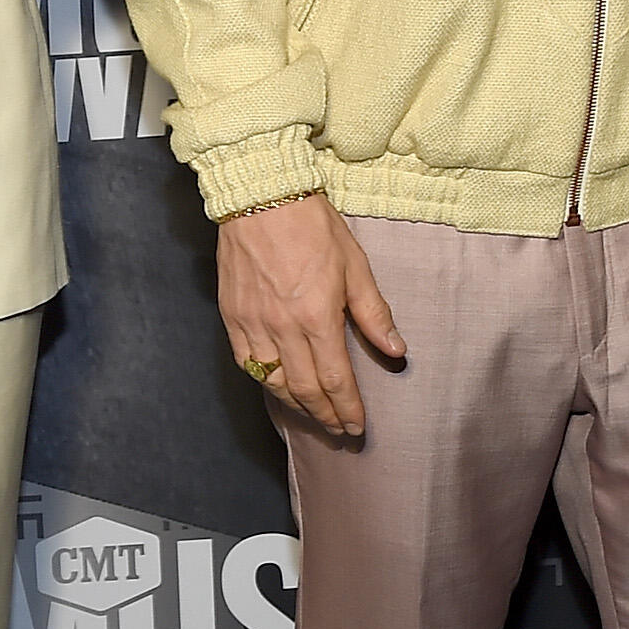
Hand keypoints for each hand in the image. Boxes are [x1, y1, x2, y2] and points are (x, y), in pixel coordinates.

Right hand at [216, 193, 404, 437]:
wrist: (262, 197)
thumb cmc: (313, 226)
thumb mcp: (355, 266)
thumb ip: (374, 314)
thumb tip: (395, 350)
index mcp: (317, 317)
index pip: (335, 380)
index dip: (347, 409)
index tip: (357, 427)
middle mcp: (282, 329)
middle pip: (304, 390)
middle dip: (325, 416)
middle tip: (340, 431)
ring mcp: (253, 324)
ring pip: (273, 382)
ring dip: (295, 405)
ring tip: (313, 414)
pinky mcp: (232, 316)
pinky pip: (246, 363)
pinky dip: (264, 381)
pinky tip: (277, 386)